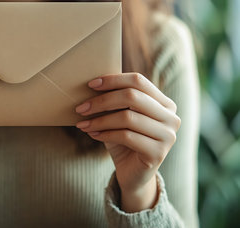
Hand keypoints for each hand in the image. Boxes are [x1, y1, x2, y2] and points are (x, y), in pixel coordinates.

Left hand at [75, 73, 179, 211]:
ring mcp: (168, 136)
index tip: (90, 85)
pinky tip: (93, 134)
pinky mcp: (158, 153)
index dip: (113, 80)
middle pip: (132, 97)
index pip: (138, 81)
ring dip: (100, 120)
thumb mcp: (119, 116)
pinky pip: (126, 136)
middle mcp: (171, 117)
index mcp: (164, 103)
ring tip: (83, 124)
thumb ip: (114, 100)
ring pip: (127, 117)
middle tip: (81, 108)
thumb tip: (93, 84)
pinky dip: (105, 134)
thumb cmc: (124, 140)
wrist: (132, 174)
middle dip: (102, 101)